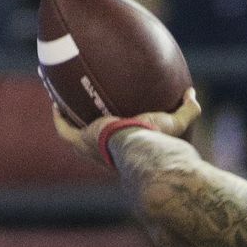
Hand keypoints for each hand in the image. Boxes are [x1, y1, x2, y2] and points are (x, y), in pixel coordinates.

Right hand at [53, 87, 200, 164]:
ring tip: (58, 97)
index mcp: (123, 151)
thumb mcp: (176, 123)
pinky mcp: (80, 141)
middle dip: (83, 122)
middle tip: (80, 107)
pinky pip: (63, 127)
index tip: (109, 120)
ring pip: (71, 131)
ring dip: (64, 115)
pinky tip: (54, 97)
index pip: (114, 142)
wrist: (140, 148)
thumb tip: (192, 94)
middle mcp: (103, 152)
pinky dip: (57, 115)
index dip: (110, 131)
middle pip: (89, 136)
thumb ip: (188, 110)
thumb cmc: (159, 140)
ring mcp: (90, 149)